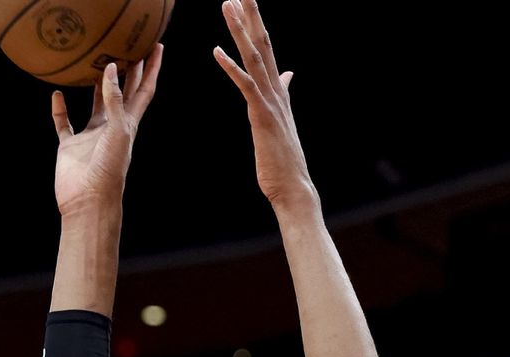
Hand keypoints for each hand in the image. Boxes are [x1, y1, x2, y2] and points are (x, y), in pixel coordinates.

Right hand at [52, 46, 163, 218]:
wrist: (90, 201)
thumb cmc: (109, 170)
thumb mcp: (117, 131)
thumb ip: (114, 100)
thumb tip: (111, 68)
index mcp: (129, 124)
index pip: (144, 90)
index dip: (152, 69)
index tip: (157, 47)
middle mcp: (112, 127)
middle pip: (123, 92)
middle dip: (130, 71)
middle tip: (131, 46)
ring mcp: (91, 137)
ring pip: (95, 105)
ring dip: (96, 86)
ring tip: (95, 63)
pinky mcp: (70, 146)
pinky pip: (64, 123)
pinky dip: (60, 110)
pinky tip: (56, 95)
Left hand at [214, 1, 316, 210]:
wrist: (293, 186)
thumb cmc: (283, 159)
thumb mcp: (281, 119)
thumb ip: (283, 92)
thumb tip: (287, 74)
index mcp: (277, 91)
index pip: (265, 49)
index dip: (254, 24)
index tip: (244, 0)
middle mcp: (276, 91)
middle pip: (262, 44)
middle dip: (251, 15)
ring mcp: (270, 102)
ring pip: (254, 58)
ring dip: (240, 30)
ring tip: (227, 4)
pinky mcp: (262, 116)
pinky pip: (245, 86)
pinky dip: (231, 67)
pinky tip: (216, 51)